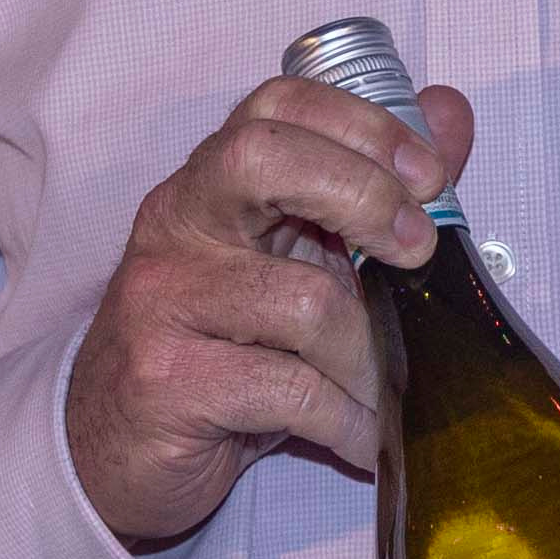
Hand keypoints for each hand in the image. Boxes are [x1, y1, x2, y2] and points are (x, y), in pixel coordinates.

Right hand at [57, 75, 462, 554]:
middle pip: (262, 158)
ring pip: (301, 301)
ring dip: (370, 358)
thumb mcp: (292, 265)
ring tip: (391, 393)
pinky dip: (348, 422)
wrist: (112, 452)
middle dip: (362, 193)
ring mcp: (161, 301)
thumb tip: (447, 113)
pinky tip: (363, 439)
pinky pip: (290, 391)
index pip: (277, 106)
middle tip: (418, 251)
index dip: (363, 125)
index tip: (430, 175)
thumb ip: (367, 191)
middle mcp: (176, 225)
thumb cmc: (219, 353)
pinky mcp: (165, 382)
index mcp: (210, 186)